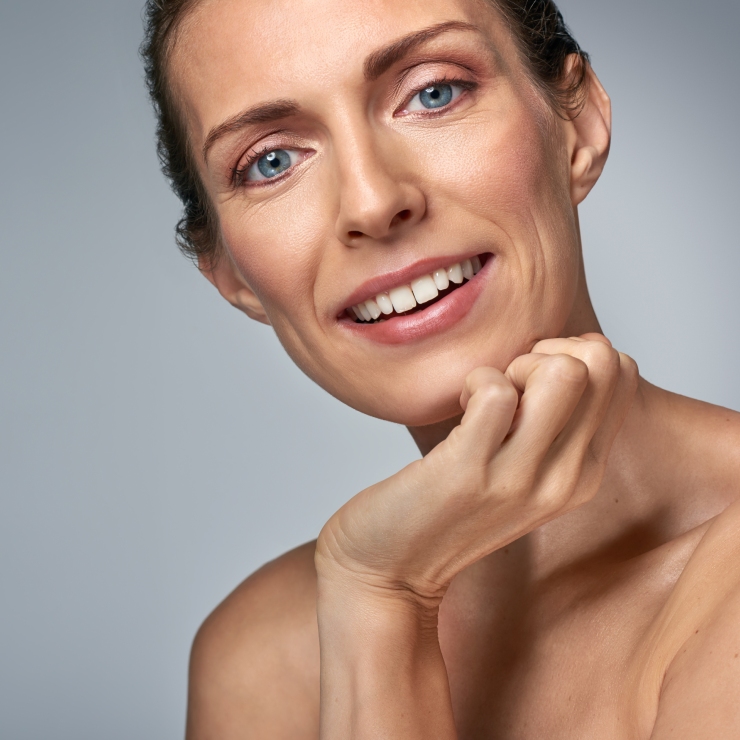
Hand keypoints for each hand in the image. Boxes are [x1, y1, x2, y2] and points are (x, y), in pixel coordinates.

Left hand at [315, 335, 637, 604]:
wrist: (389, 572)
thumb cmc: (447, 506)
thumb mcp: (520, 470)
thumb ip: (551, 422)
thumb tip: (565, 351)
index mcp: (585, 473)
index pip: (621, 372)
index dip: (570, 353)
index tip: (528, 379)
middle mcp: (566, 479)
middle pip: (603, 364)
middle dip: (547, 351)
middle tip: (506, 383)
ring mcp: (520, 480)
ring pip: (565, 373)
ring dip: (514, 366)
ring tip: (485, 397)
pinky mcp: (469, 473)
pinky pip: (494, 391)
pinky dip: (474, 381)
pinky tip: (459, 409)